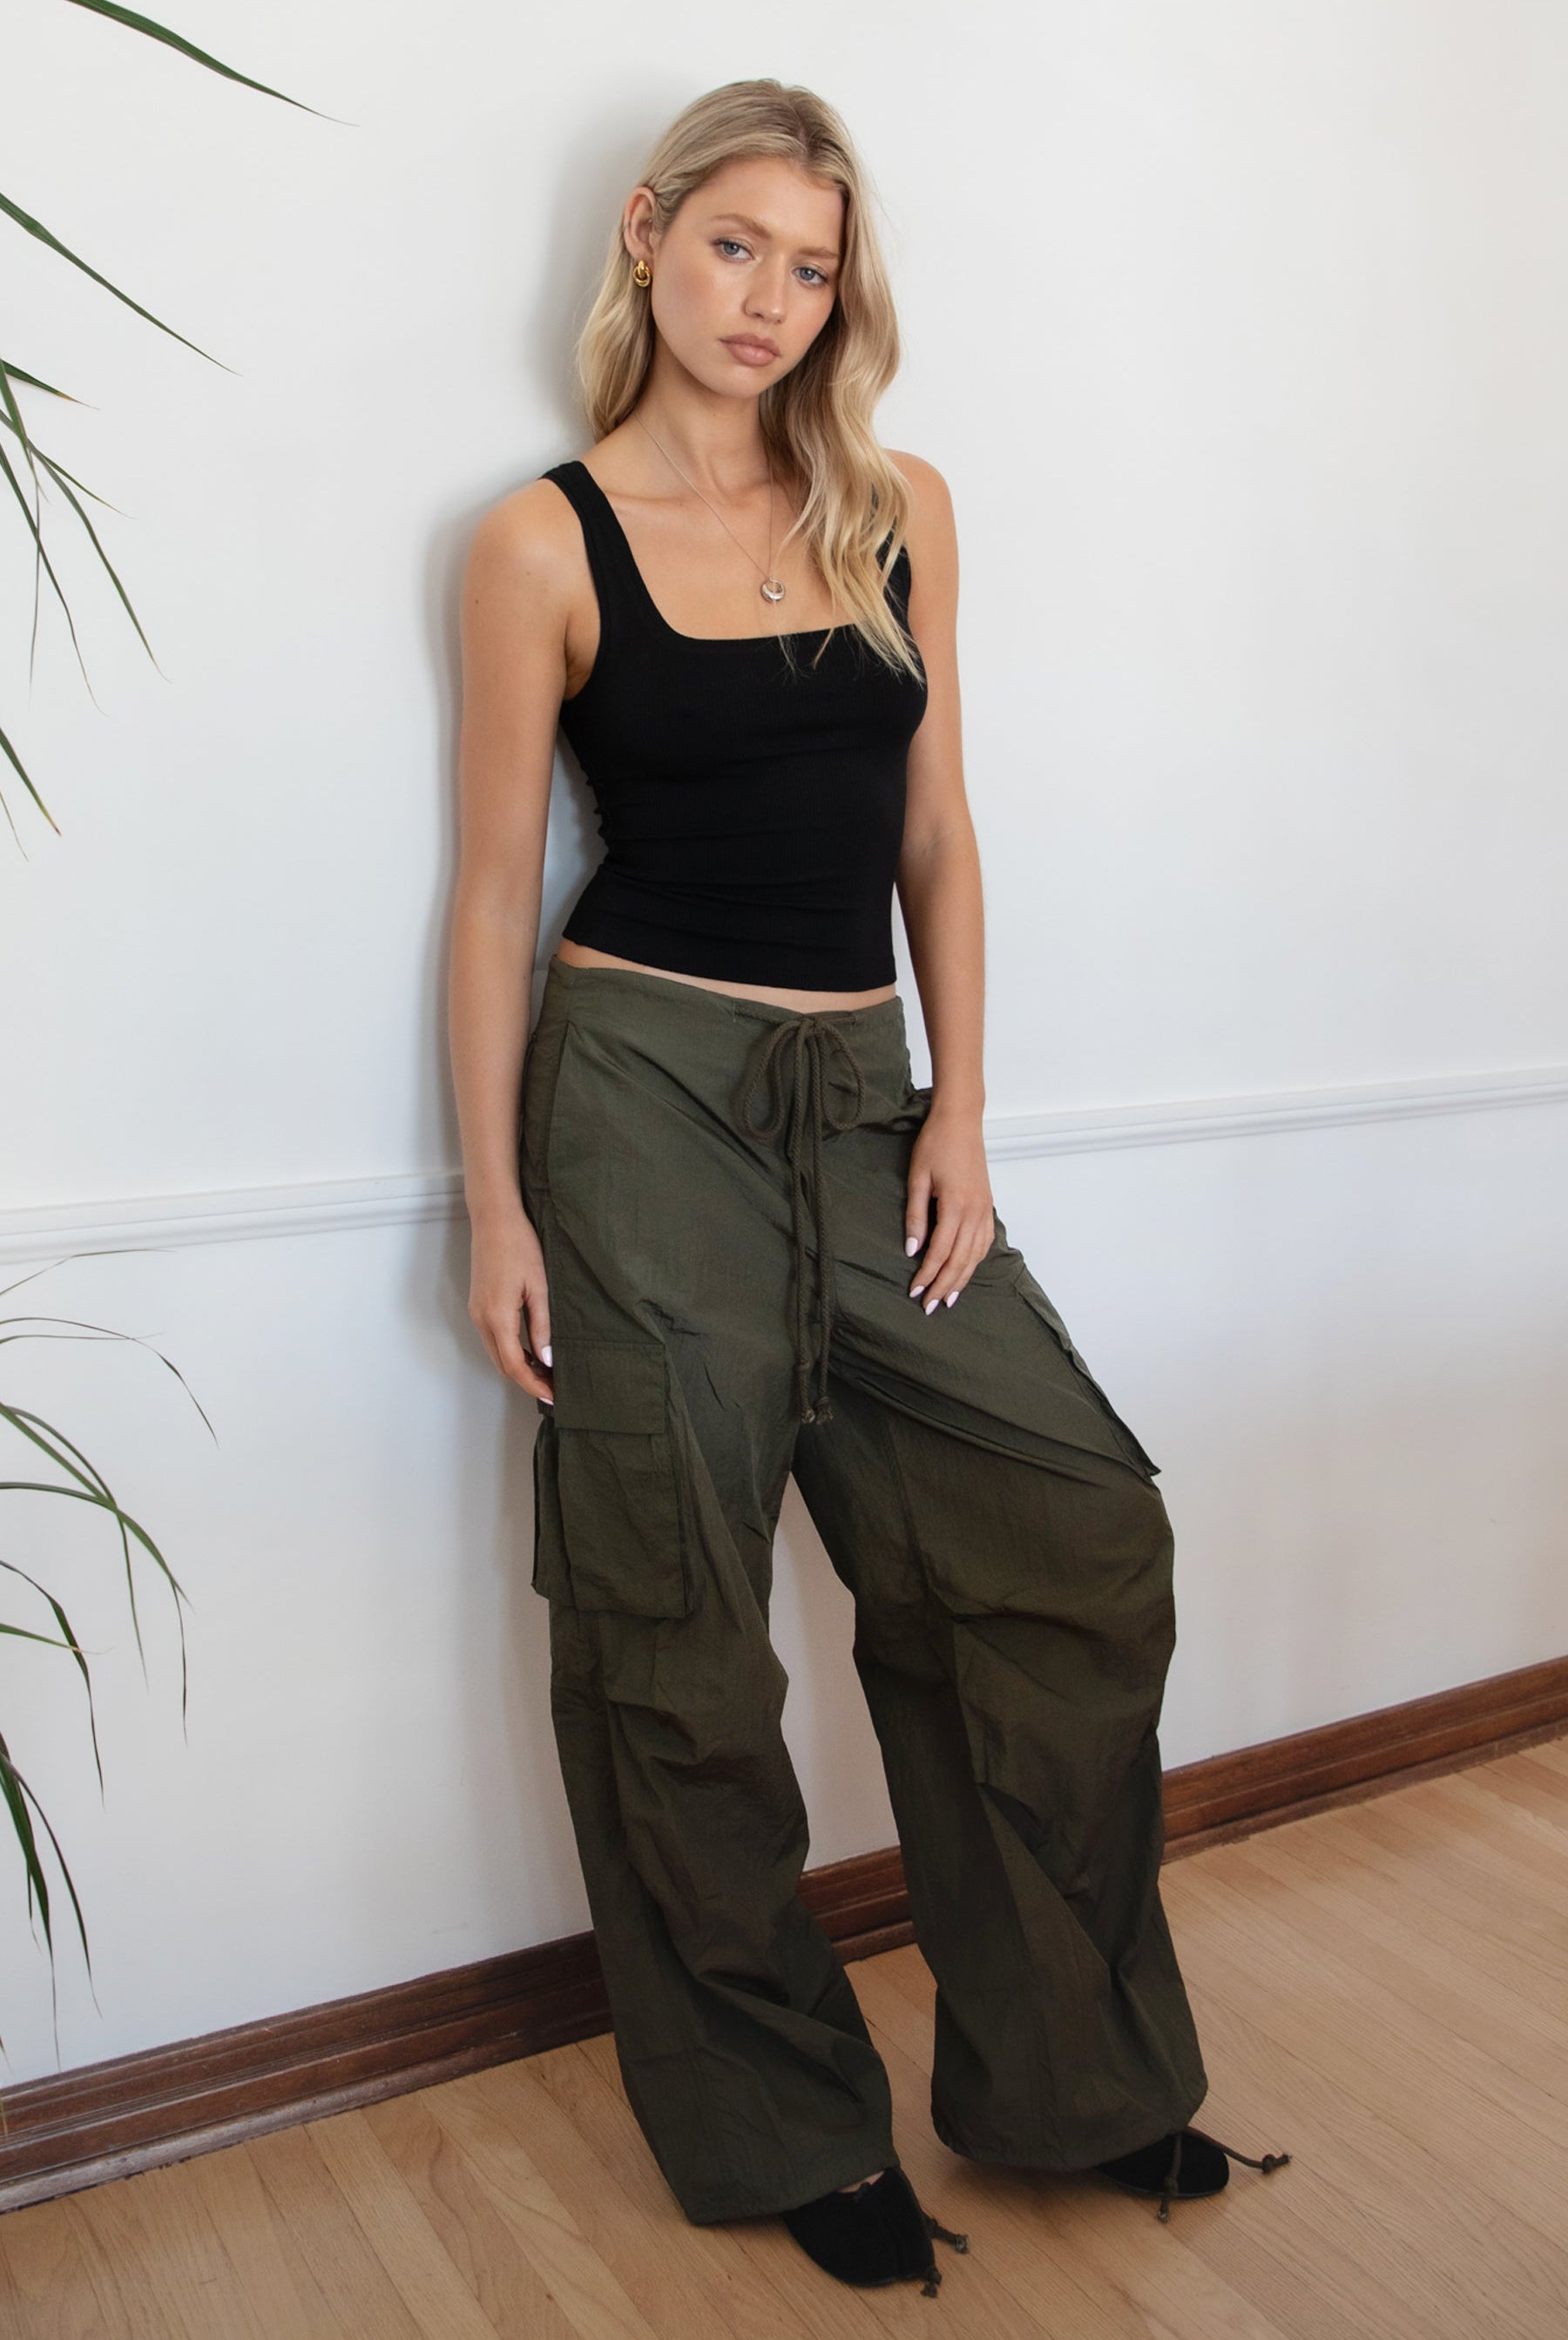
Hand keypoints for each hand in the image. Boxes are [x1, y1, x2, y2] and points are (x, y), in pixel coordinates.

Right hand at [468, 1202, 553, 1400]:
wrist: (494, 1219)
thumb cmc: (519, 1245)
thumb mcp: (539, 1287)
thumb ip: (542, 1325)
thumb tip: (547, 1359)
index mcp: (497, 1317)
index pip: (514, 1366)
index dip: (533, 1385)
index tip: (553, 1396)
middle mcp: (481, 1318)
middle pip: (502, 1364)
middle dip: (527, 1380)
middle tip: (555, 1387)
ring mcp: (477, 1312)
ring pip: (497, 1353)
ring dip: (519, 1366)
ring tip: (547, 1371)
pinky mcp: (479, 1304)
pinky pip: (493, 1338)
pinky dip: (511, 1350)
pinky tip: (532, 1349)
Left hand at [904, 1102, 994, 1312]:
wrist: (961, 1122)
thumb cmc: (935, 1145)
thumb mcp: (917, 1179)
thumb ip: (916, 1217)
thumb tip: (912, 1249)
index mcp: (955, 1206)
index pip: (940, 1252)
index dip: (927, 1275)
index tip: (914, 1292)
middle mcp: (975, 1212)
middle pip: (960, 1260)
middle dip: (944, 1286)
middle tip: (930, 1306)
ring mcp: (985, 1209)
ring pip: (975, 1255)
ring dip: (961, 1279)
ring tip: (948, 1298)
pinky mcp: (988, 1206)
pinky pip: (984, 1242)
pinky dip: (975, 1261)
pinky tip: (966, 1271)